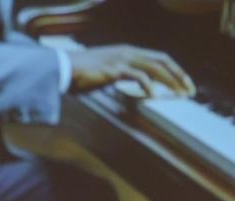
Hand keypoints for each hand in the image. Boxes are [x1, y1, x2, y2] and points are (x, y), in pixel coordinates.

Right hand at [70, 45, 193, 96]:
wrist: (62, 69)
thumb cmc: (80, 73)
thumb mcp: (106, 71)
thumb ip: (122, 75)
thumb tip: (133, 86)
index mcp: (128, 52)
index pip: (159, 58)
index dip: (174, 70)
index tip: (183, 83)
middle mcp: (129, 52)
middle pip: (163, 61)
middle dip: (179, 75)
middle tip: (189, 90)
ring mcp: (122, 60)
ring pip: (155, 68)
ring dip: (170, 81)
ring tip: (179, 94)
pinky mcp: (115, 69)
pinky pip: (138, 77)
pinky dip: (148, 86)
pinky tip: (153, 96)